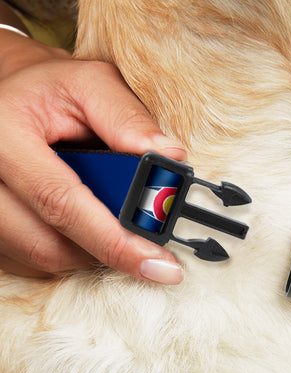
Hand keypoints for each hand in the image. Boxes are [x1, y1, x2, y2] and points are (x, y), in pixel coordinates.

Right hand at [0, 30, 185, 282]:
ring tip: (110, 219)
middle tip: (147, 244)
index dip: (115, 241)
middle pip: (50, 244)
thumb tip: (170, 157)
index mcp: (3, 135)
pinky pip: (32, 262)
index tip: (160, 265)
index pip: (61, 202)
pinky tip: (83, 224)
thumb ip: (129, 118)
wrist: (8, 98)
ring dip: (90, 250)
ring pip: (44, 258)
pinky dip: (70, 251)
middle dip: (109, 249)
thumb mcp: (90, 84)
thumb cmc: (50, 91)